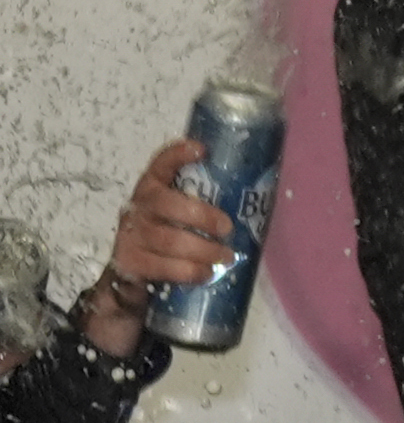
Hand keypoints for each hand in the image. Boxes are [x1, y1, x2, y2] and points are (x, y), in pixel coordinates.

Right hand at [85, 139, 238, 356]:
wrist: (132, 269)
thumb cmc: (170, 233)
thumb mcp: (181, 212)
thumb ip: (203, 200)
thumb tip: (256, 196)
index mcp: (153, 187)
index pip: (160, 164)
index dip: (177, 155)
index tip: (201, 149)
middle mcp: (139, 206)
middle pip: (166, 204)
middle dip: (202, 216)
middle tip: (228, 229)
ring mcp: (130, 234)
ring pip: (168, 240)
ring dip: (202, 250)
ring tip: (226, 257)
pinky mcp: (128, 261)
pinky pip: (161, 266)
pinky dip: (188, 271)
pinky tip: (205, 273)